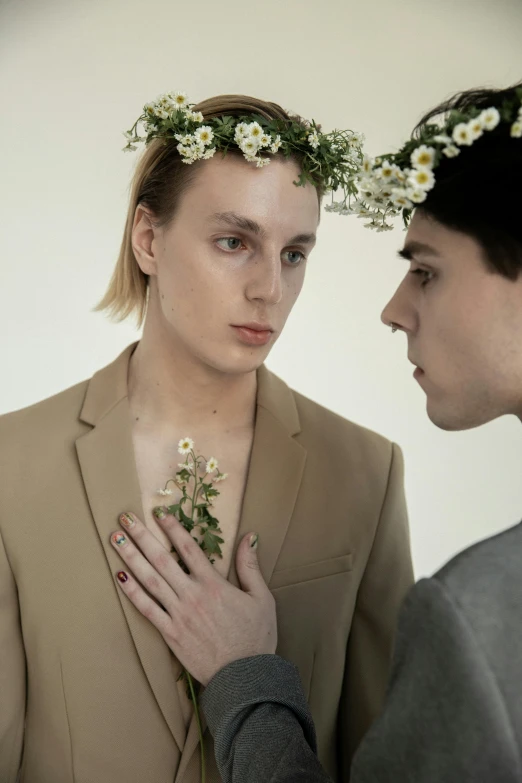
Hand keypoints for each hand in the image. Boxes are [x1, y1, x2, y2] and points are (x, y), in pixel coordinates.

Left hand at [110, 509, 276, 685]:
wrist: (245, 678)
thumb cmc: (256, 637)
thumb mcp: (262, 598)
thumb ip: (250, 566)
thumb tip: (249, 536)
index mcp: (214, 584)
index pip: (189, 548)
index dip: (173, 528)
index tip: (159, 512)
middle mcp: (192, 595)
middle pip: (162, 559)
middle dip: (142, 536)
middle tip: (125, 518)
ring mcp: (179, 614)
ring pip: (150, 580)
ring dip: (131, 557)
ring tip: (115, 539)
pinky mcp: (170, 634)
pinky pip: (147, 609)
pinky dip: (132, 592)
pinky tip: (119, 577)